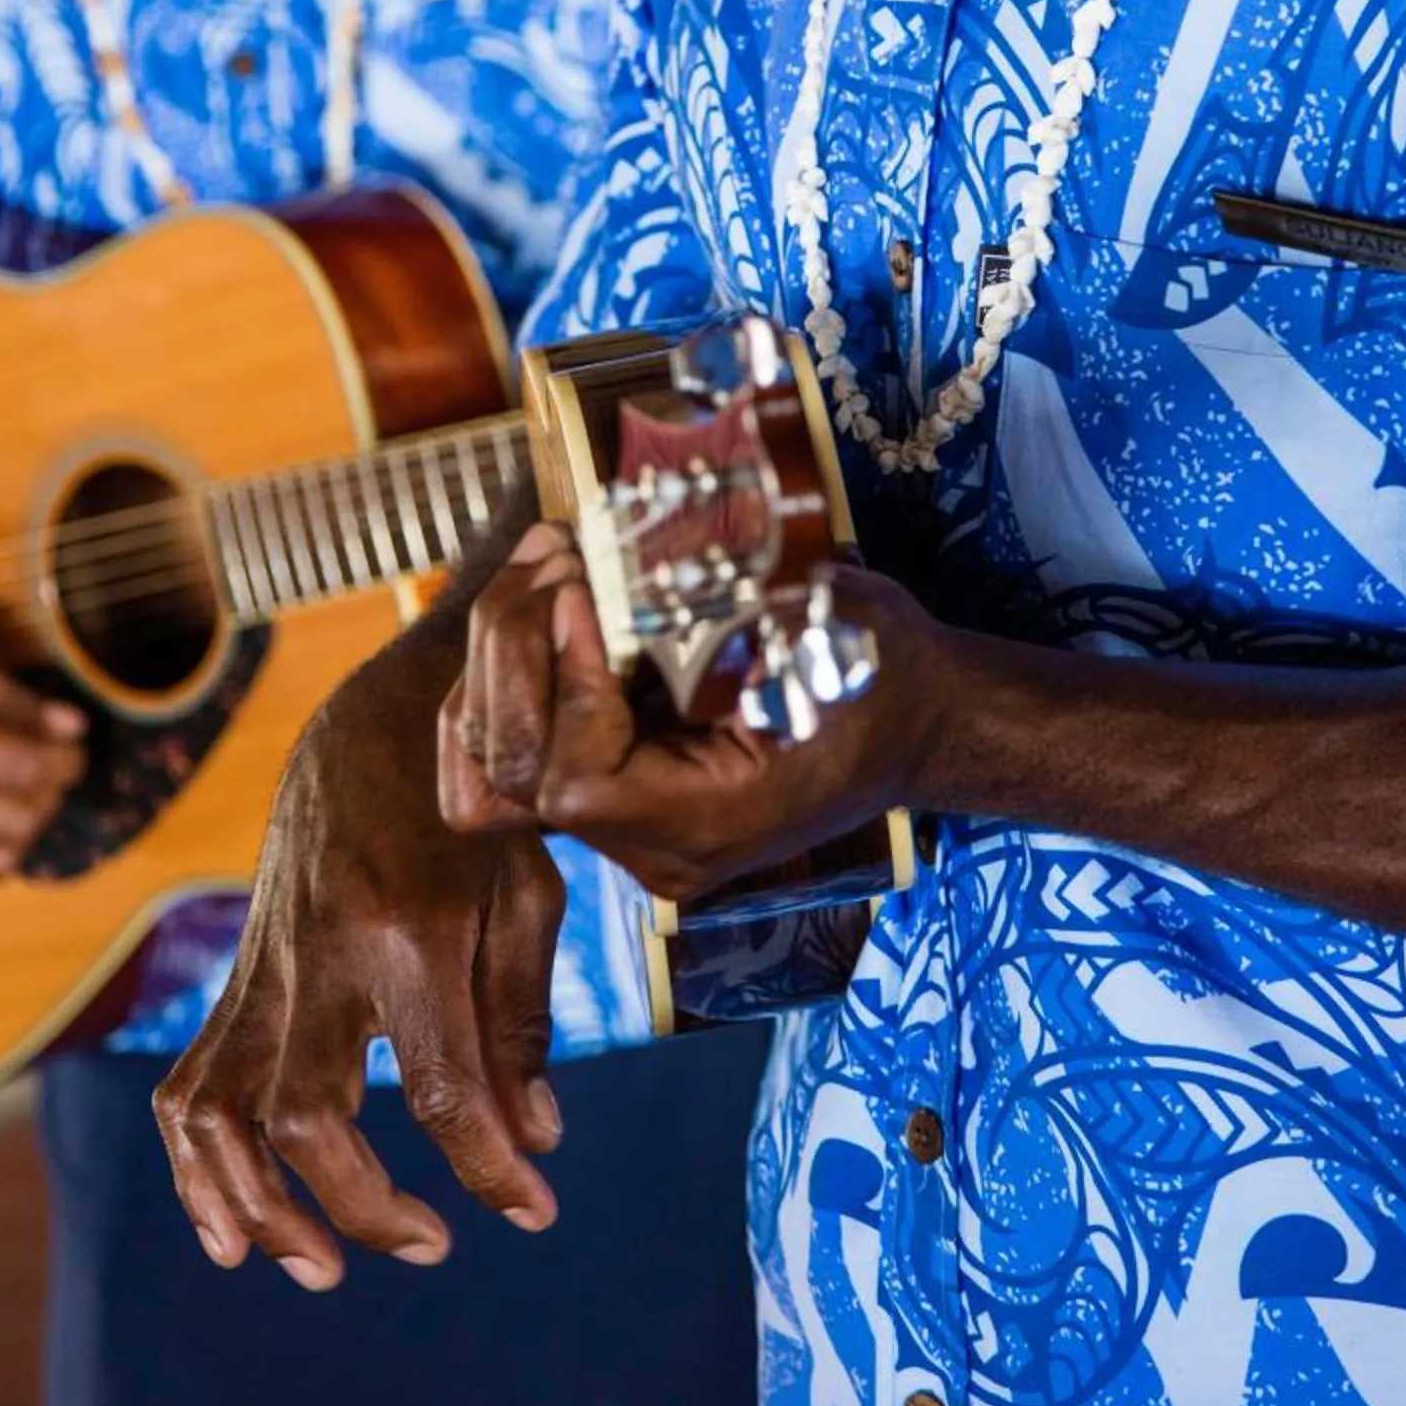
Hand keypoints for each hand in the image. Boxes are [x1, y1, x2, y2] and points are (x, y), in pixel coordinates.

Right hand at [155, 631, 566, 1292]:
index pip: (444, 1090)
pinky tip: (230, 1231)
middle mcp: (322, 953)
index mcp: (409, 930)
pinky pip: (191, 1081)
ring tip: (315, 1266)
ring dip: (257, 1205)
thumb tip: (532, 1141)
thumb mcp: (525, 894)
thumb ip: (520, 1021)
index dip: (490, 1171)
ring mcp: (266, 965)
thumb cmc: (470, 806)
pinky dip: (196, 1166)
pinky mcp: (238, 973)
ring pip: (222, 1110)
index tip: (533, 1212)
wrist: (375, 721)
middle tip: (431, 1246)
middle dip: (364, 1206)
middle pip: (309, 1117)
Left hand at [440, 524, 935, 902]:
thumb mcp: (835, 624)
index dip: (564, 680)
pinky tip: (539, 603)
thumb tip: (639, 558)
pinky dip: (502, 677)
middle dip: (513, 650)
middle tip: (557, 559)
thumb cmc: (883, 671)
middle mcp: (653, 846)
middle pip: (515, 774)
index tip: (586, 590)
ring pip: (490, 766)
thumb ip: (743, 603)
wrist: (915, 722)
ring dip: (498, 654)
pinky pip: (512, 752)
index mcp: (710, 822)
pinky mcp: (613, 790)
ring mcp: (626, 827)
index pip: (576, 781)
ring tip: (545, 564)